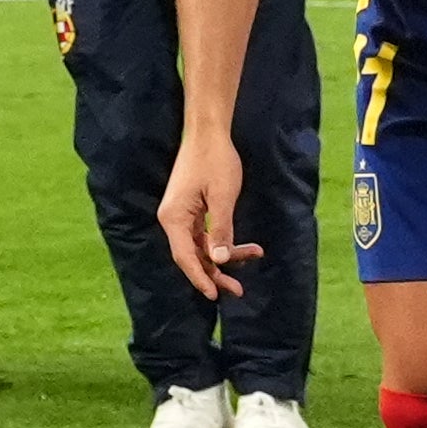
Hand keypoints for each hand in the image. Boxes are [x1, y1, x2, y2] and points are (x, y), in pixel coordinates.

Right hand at [158, 127, 251, 299]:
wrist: (209, 131)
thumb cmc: (215, 160)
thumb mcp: (222, 196)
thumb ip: (221, 230)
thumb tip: (219, 260)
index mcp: (174, 218)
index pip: (185, 257)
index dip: (200, 278)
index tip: (215, 295)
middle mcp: (173, 219)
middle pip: (193, 255)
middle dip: (216, 272)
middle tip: (238, 290)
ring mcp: (181, 214)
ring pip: (201, 246)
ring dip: (225, 255)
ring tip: (253, 256)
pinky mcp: (191, 209)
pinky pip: (205, 234)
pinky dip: (224, 240)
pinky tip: (248, 246)